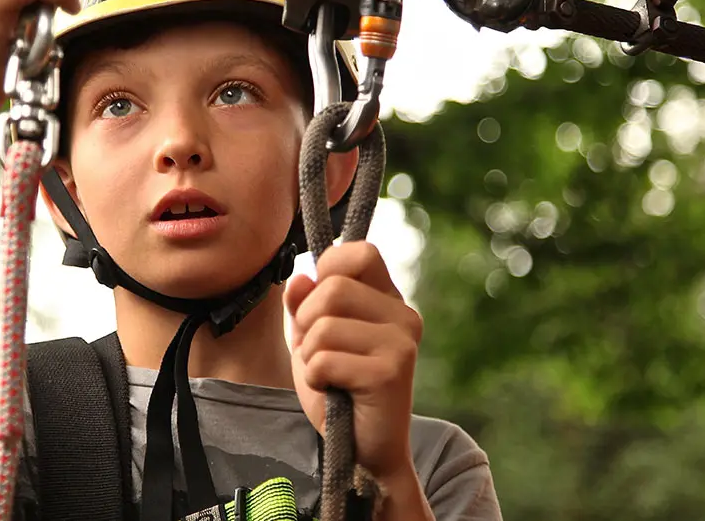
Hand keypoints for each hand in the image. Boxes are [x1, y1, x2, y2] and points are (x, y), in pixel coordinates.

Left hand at [285, 241, 422, 482]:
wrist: (363, 451)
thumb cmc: (338, 390)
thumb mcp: (312, 339)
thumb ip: (304, 305)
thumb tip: (301, 277)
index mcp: (388, 300)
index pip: (361, 252)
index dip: (328, 269)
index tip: (318, 303)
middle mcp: (404, 315)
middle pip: (333, 287)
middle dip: (307, 322)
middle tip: (318, 352)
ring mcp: (401, 342)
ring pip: (324, 325)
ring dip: (310, 355)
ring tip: (329, 375)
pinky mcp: (391, 372)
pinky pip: (324, 359)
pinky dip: (316, 378)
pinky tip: (335, 392)